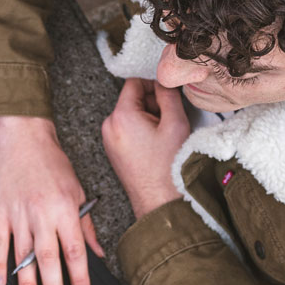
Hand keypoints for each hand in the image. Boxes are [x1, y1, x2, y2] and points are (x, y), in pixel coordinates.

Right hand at [0, 116, 103, 284]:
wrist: (23, 136)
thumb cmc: (51, 162)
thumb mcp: (78, 191)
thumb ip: (87, 225)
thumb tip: (99, 253)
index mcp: (64, 209)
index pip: (74, 250)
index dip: (78, 276)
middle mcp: (41, 214)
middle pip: (48, 258)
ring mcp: (17, 215)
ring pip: (22, 256)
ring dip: (26, 284)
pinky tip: (1, 283)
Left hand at [101, 78, 187, 217]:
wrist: (160, 202)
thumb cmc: (167, 168)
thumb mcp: (175, 123)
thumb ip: (168, 95)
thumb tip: (164, 81)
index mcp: (121, 116)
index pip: (134, 82)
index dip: (154, 85)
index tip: (168, 97)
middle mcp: (109, 126)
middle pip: (132, 98)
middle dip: (153, 104)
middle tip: (169, 121)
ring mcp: (109, 139)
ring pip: (132, 114)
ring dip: (150, 118)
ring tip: (163, 137)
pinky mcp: (114, 150)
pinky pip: (128, 129)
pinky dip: (143, 131)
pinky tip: (156, 146)